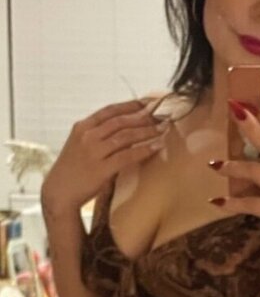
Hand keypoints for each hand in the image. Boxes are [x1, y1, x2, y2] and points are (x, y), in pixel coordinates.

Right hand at [41, 98, 168, 214]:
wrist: (59, 193)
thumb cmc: (73, 170)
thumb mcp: (80, 145)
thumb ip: (97, 134)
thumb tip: (125, 127)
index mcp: (82, 127)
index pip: (110, 111)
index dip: (131, 105)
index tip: (148, 103)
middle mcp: (87, 136)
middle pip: (121, 121)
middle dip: (143, 117)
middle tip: (161, 116)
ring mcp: (93, 152)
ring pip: (126, 136)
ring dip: (147, 131)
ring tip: (162, 129)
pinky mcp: (101, 169)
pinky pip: (127, 156)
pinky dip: (144, 150)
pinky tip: (157, 147)